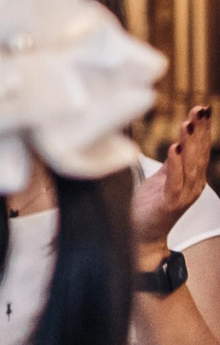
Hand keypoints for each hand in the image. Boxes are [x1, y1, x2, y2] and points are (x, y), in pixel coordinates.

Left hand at [135, 105, 214, 256]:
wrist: (142, 235)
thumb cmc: (150, 206)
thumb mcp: (162, 178)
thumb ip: (173, 163)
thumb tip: (179, 142)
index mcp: (193, 177)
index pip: (200, 148)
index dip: (202, 129)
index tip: (202, 109)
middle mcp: (193, 184)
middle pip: (199, 152)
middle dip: (200, 130)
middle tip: (201, 109)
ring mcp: (184, 194)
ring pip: (190, 164)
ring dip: (189, 142)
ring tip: (188, 123)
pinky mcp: (170, 202)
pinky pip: (175, 180)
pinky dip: (176, 163)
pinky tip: (175, 148)